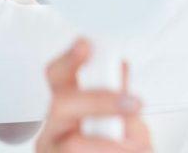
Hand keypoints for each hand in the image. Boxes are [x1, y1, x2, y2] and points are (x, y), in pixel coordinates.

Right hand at [36, 38, 151, 152]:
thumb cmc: (119, 149)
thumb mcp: (127, 123)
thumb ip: (120, 97)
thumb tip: (119, 67)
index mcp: (67, 108)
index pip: (57, 77)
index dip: (68, 59)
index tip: (85, 45)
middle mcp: (52, 131)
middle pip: (60, 105)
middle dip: (99, 101)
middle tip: (135, 104)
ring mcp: (51, 150)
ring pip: (72, 144)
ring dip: (113, 145)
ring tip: (136, 148)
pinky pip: (77, 152)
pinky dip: (113, 151)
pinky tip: (126, 151)